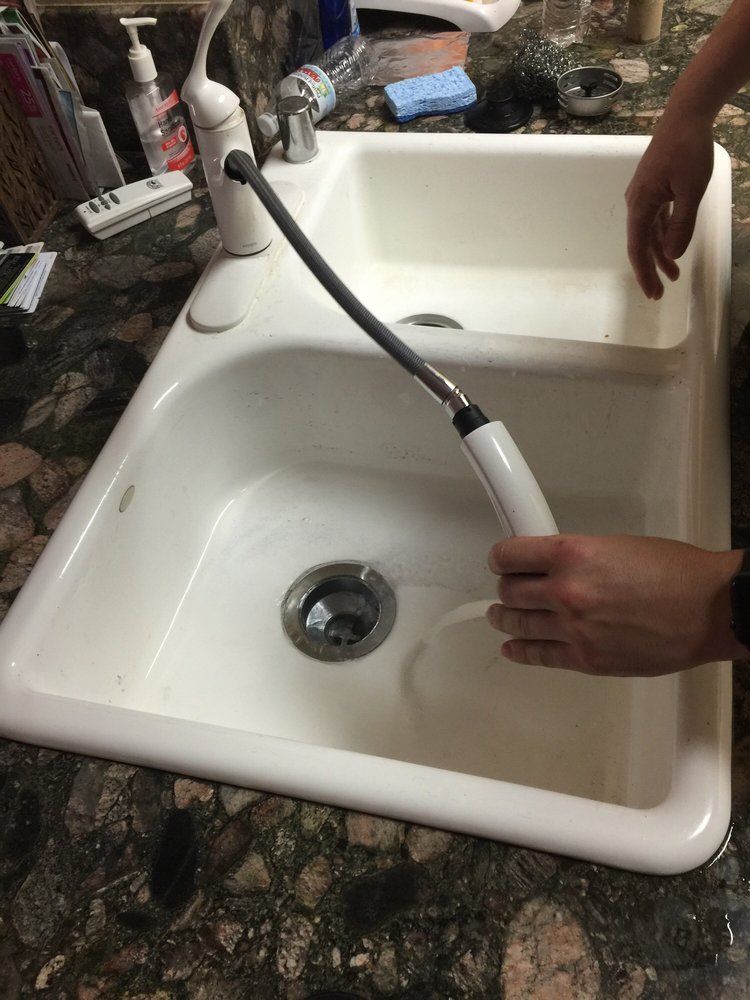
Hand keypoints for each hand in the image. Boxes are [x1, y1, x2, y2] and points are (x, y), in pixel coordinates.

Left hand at [487, 534, 744, 675]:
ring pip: (519, 624)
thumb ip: (578, 558)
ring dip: (506, 618)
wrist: (711, 610)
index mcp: (572, 554)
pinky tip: (512, 647)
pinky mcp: (586, 659)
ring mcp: (573, 629)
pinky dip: (520, 651)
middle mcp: (564, 591)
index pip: (510, 555)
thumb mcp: (616, 546)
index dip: (501, 558)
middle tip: (508, 589)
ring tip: (501, 616)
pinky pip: (539, 656)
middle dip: (506, 589)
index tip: (500, 561)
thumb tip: (553, 568)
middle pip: (510, 591)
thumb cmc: (676, 572)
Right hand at [625, 113, 713, 299]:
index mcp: (641, 205)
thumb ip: (681, 225)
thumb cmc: (688, 150)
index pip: (638, 247)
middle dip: (651, 268)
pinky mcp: (654, 187)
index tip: (653, 293)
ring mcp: (644, 194)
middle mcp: (637, 202)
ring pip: (649, 232)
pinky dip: (663, 234)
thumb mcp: (691, 191)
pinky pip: (655, 218)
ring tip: (673, 274)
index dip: (644, 272)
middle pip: (641, 243)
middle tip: (660, 292)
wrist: (686, 115)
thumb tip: (671, 255)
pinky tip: (672, 245)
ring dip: (660, 253)